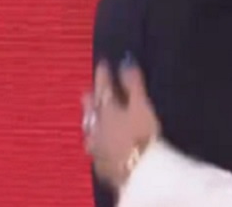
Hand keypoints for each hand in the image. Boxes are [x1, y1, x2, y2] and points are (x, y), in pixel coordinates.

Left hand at [83, 61, 160, 189]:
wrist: (137, 171)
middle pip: (91, 107)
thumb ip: (133, 83)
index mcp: (106, 108)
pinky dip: (97, 139)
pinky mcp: (100, 162)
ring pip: (89, 127)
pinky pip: (94, 146)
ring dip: (91, 119)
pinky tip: (97, 142)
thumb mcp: (141, 105)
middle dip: (91, 96)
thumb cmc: (141, 134)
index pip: (103, 87)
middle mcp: (96, 125)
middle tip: (89, 89)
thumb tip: (125, 61)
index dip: (103, 74)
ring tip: (91, 115)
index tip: (102, 63)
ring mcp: (95, 144)